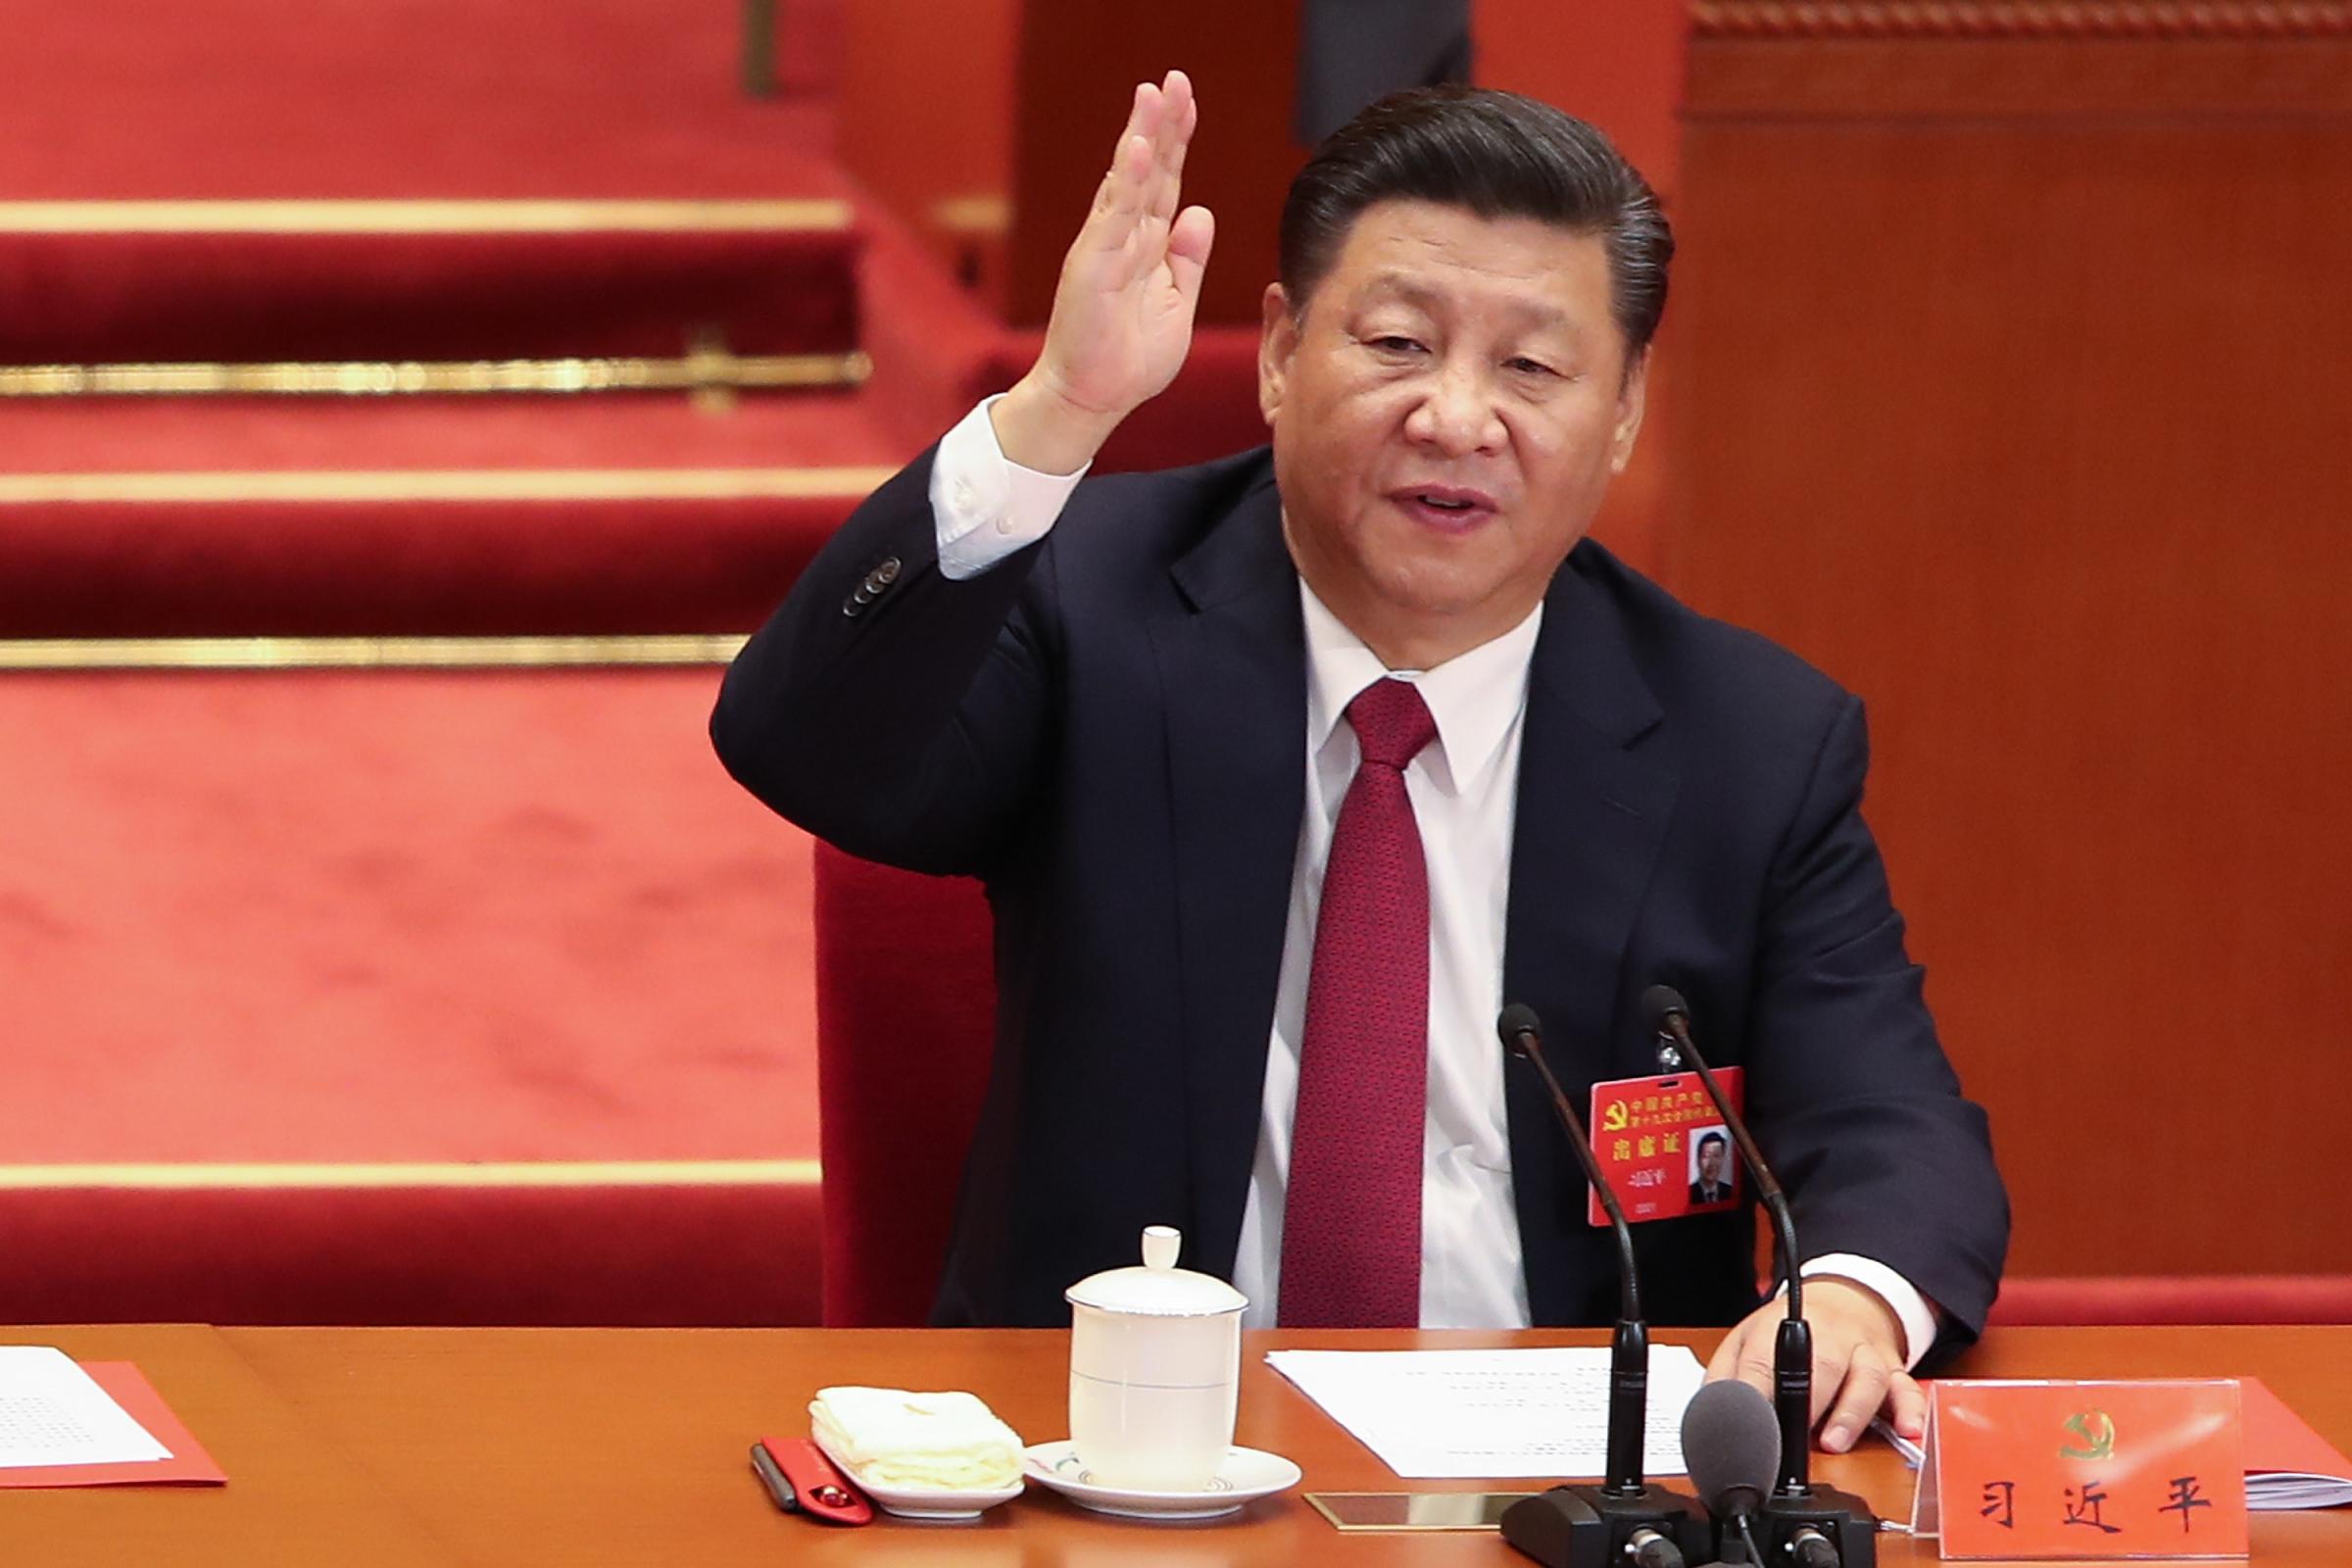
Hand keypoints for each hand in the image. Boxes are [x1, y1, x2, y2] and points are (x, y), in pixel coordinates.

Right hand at [990, 70, 1214, 474]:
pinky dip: (1126, 181)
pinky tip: (1139, 149)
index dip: (1178, 141)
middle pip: (1149, 170)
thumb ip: (1187, 261)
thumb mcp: (1176, 305)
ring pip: (1128, 182)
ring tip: (1152, 95)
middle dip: (1161, 123)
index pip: (1165, 182)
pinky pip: (1114, 216)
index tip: (1187, 101)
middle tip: (1172, 79)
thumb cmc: (1128, 359)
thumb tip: (1199, 213)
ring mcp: (1105, 247)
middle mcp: (1123, 237)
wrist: (1093, 399)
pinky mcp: (1092, 264)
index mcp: (1146, 245)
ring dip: (1141, 136)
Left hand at [1705, 1277, 1925, 1454]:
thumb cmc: (1791, 1329)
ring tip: (1834, 1442)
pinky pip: (1909, 1389)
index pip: (1764, 1360)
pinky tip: (1907, 1430)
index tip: (1748, 1423)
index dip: (1755, 1393)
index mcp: (1782, 1328)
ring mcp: (1865, 1353)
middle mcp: (1829, 1337)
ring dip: (1851, 1413)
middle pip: (1822, 1363)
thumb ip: (1726, 1376)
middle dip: (1808, 1402)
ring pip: (1867, 1376)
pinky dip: (1911, 1411)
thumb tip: (1710, 1414)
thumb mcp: (1747, 1339)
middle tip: (1792, 1437)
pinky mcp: (1895, 1371)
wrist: (1844, 1297)